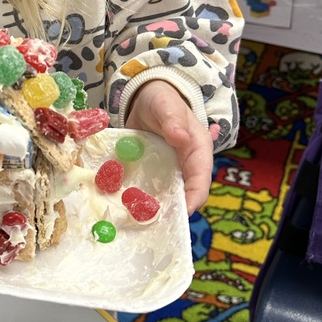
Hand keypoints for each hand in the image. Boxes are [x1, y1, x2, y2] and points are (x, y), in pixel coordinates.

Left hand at [124, 80, 212, 215]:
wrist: (146, 98)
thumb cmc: (163, 100)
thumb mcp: (166, 105)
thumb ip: (172, 120)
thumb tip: (180, 138)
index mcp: (197, 152)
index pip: (200, 181)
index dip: (193, 199)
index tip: (182, 213)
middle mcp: (185, 166)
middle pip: (183, 194)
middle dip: (171, 211)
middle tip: (152, 223)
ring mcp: (167, 171)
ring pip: (164, 195)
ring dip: (152, 207)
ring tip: (135, 220)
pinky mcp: (151, 171)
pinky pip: (146, 187)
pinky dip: (136, 196)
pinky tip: (120, 203)